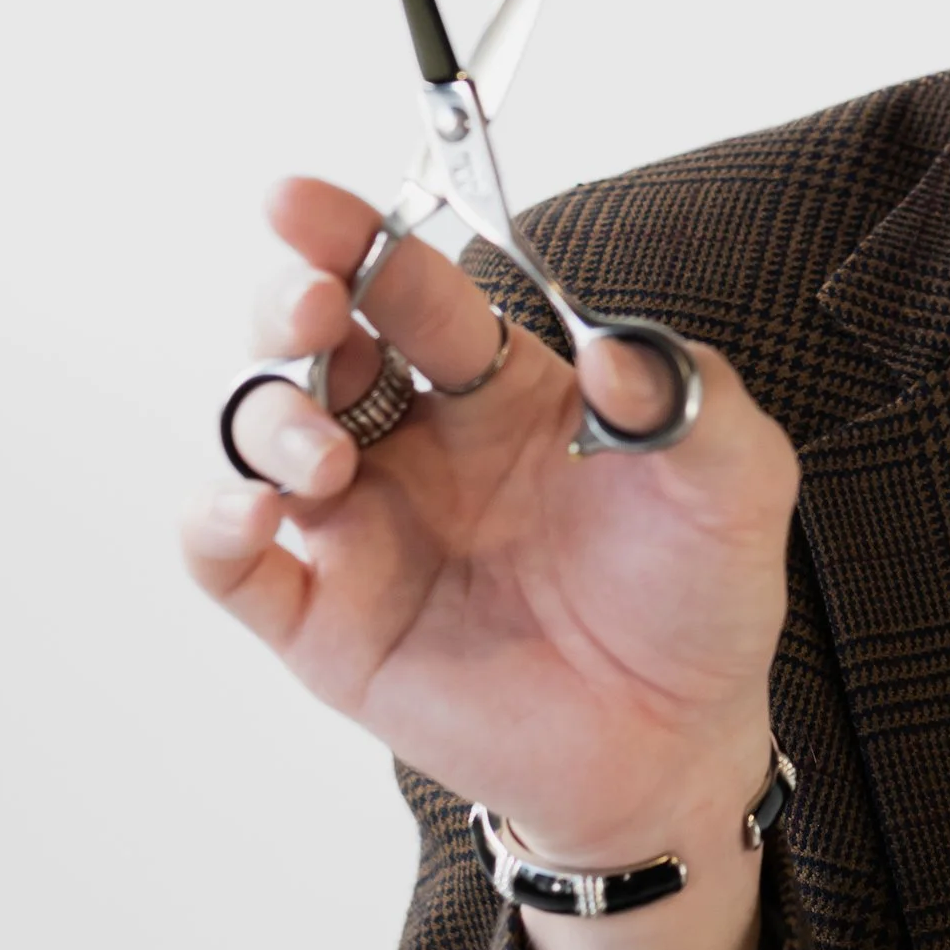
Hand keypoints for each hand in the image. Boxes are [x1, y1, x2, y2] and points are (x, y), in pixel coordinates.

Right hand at [182, 178, 797, 866]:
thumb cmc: (698, 597)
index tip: (304, 204)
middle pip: (315, 342)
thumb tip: (619, 349)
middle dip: (290, 305)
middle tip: (309, 305)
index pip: (411, 288)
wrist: (678, 744)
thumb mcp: (736, 482)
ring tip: (328, 455)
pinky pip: (232, 564)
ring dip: (269, 418)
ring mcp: (366, 530)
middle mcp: (418, 444)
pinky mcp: (330, 624)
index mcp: (500, 388)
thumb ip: (695, 401)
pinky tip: (254, 511)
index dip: (356, 237)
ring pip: (262, 436)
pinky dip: (213, 523)